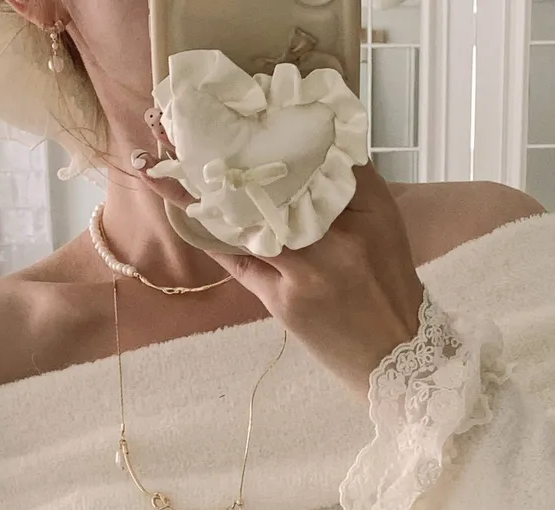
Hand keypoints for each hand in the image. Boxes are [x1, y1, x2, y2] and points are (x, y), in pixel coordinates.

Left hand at [134, 150, 426, 398]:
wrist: (395, 356)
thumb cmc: (389, 287)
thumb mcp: (386, 227)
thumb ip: (354, 186)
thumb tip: (312, 150)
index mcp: (367, 208)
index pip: (318, 156)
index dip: (276, 130)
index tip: (242, 109)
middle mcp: (336, 236)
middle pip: (273, 183)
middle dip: (227, 155)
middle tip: (180, 129)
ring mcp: (306, 271)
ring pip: (248, 220)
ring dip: (200, 195)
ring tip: (159, 169)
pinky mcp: (284, 302)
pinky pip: (240, 261)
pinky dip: (213, 236)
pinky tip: (183, 214)